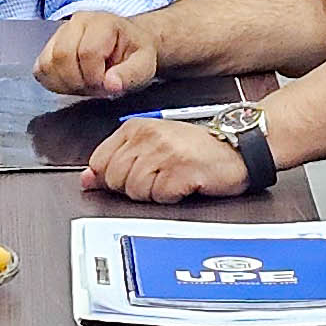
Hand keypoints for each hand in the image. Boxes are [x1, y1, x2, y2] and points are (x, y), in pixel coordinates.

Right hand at [36, 11, 159, 96]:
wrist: (128, 44)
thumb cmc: (134, 53)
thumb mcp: (144, 64)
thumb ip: (130, 74)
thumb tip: (111, 84)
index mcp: (102, 23)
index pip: (87, 53)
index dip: (95, 76)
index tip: (107, 84)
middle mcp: (77, 22)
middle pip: (62, 56)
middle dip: (78, 81)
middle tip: (95, 87)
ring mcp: (60, 33)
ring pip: (47, 63)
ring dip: (65, 83)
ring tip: (85, 84)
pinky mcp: (50, 46)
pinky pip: (40, 68)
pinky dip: (53, 82)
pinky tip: (72, 83)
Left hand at [86, 117, 247, 201]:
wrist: (238, 148)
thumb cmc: (197, 149)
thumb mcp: (152, 147)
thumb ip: (117, 160)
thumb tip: (88, 179)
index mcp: (135, 128)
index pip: (99, 161)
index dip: (111, 178)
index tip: (131, 176)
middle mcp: (147, 137)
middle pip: (115, 179)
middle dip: (133, 187)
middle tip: (157, 178)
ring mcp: (164, 153)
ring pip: (135, 190)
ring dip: (154, 193)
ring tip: (172, 179)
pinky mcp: (180, 170)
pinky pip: (159, 196)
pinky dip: (171, 197)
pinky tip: (183, 185)